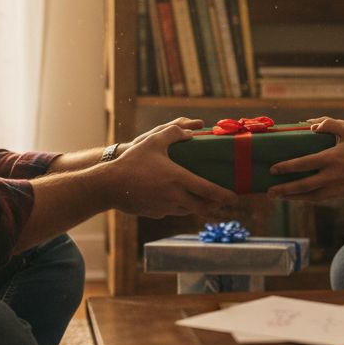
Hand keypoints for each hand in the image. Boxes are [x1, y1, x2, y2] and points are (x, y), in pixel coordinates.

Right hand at [103, 121, 237, 217]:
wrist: (109, 185)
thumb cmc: (132, 161)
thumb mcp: (153, 141)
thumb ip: (174, 132)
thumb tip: (191, 131)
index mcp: (179, 179)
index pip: (209, 191)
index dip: (224, 196)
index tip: (234, 197)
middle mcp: (175, 196)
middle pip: (203, 207)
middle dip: (215, 206)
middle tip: (222, 203)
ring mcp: (164, 207)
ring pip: (188, 210)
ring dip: (197, 207)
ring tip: (202, 200)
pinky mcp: (155, 213)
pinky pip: (171, 211)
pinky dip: (178, 207)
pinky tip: (175, 199)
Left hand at [265, 117, 343, 200]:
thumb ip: (329, 123)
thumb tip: (309, 124)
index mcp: (332, 158)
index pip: (304, 164)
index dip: (287, 167)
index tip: (273, 169)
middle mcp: (332, 176)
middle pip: (303, 185)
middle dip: (285, 189)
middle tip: (269, 191)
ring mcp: (336, 187)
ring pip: (310, 196)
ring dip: (292, 198)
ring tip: (278, 196)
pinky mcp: (340, 194)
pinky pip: (319, 198)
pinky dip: (305, 198)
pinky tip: (295, 196)